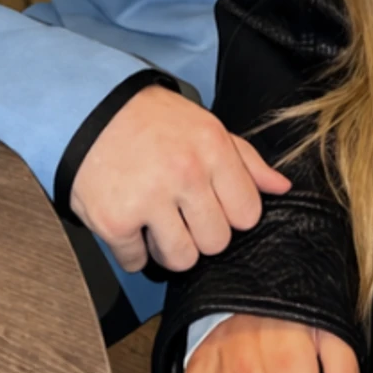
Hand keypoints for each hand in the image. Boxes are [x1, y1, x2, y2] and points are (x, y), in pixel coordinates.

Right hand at [69, 85, 289, 272]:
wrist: (90, 109)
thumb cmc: (153, 121)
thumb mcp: (207, 127)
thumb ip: (246, 160)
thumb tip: (281, 187)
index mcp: (213, 150)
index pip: (247, 214)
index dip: (231, 214)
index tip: (213, 204)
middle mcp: (184, 174)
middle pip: (216, 242)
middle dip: (200, 232)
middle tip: (180, 211)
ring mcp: (148, 199)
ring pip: (181, 259)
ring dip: (168, 247)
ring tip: (156, 219)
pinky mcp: (114, 220)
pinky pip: (136, 262)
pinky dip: (131, 249)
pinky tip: (129, 220)